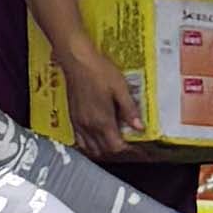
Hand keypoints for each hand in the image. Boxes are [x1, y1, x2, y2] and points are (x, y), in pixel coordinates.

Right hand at [57, 34, 137, 155]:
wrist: (77, 61)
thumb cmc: (99, 71)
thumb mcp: (120, 87)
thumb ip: (129, 109)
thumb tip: (139, 126)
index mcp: (103, 120)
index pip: (116, 147)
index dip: (129, 150)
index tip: (138, 148)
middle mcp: (90, 126)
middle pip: (104, 150)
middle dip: (118, 151)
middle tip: (129, 145)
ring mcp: (79, 123)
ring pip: (91, 148)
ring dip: (104, 150)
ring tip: (114, 141)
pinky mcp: (73, 118)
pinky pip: (80, 141)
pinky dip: (90, 145)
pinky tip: (97, 137)